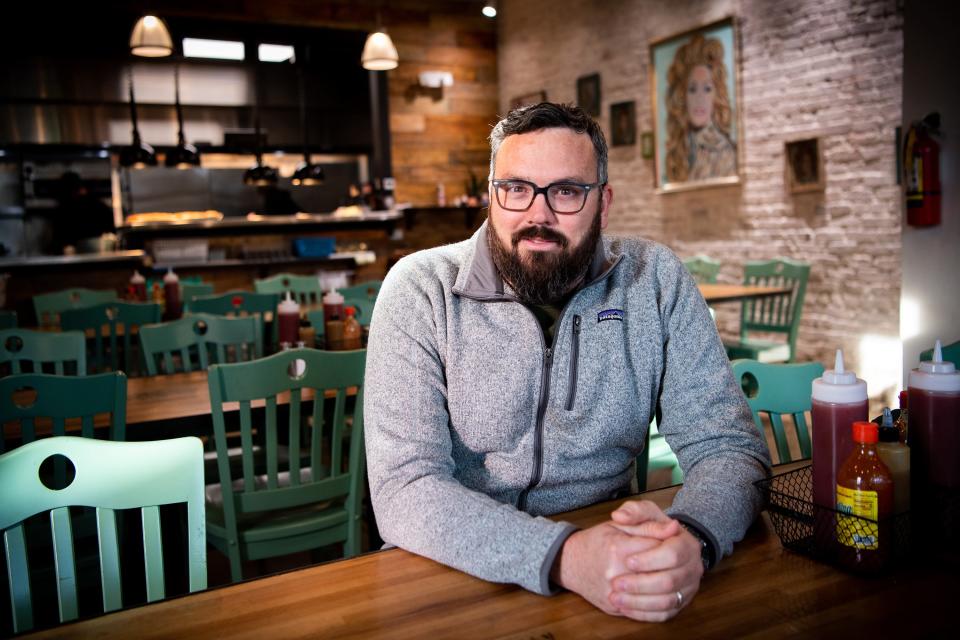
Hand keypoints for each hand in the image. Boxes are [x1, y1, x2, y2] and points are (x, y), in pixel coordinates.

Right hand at [552, 521, 662, 615]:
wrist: (571, 562)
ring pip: (655, 598)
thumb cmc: (597, 540)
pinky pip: (644, 613)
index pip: (658, 549)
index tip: (669, 543)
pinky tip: (660, 594)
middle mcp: (614, 573)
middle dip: (671, 568)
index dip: (669, 545)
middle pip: (660, 575)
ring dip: (668, 589)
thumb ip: (648, 526)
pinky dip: (657, 605)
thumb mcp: (621, 526)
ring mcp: (613, 594)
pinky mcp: (614, 608)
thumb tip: (674, 527)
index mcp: (617, 548)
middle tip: (672, 562)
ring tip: (668, 576)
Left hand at [606, 501, 704, 621]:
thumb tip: (620, 515)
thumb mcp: (644, 514)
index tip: (628, 561)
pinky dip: (644, 614)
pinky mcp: (680, 603)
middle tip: (616, 583)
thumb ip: (633, 511)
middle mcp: (693, 567)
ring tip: (615, 598)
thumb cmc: (650, 529)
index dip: (650, 560)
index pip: (673, 554)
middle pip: (670, 581)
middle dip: (640, 584)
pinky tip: (625, 608)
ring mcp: (688, 587)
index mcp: (687, 543)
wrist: (661, 547)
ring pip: (668, 601)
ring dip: (639, 602)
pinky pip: (665, 615)